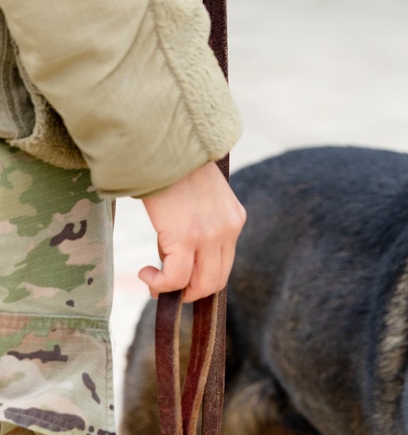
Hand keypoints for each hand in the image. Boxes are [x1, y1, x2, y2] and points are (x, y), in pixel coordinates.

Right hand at [138, 161, 246, 302]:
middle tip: (163, 284)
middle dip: (189, 291)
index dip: (200, 277)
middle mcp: (229, 229)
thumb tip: (178, 250)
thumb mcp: (200, 195)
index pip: (224, 263)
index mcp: (235, 218)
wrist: (163, 143)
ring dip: (174, 290)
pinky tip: (146, 273)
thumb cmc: (172, 167)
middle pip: (216, 280)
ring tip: (152, 280)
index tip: (177, 275)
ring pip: (201, 285)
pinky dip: (160, 284)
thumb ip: (200, 220)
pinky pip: (176, 278)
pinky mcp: (186, 236)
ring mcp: (210, 234)